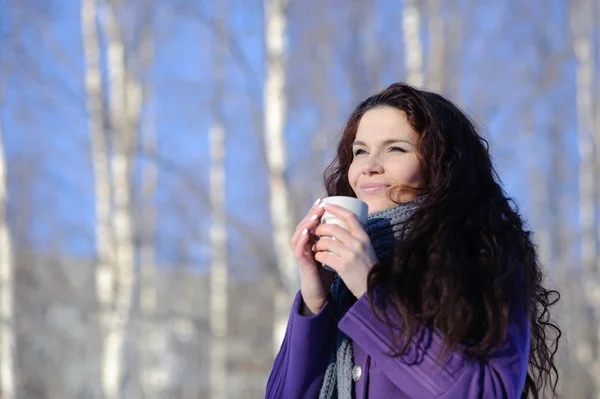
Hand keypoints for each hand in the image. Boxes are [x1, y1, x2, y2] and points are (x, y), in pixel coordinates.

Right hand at [290, 199, 335, 315]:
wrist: (321, 291)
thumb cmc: (328, 272)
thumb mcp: (335, 253)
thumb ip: (339, 242)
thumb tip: (355, 227)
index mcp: (312, 241)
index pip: (312, 222)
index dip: (316, 211)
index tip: (324, 201)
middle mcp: (304, 245)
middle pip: (304, 224)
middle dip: (311, 213)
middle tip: (319, 205)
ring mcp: (301, 253)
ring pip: (298, 234)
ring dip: (306, 224)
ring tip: (314, 217)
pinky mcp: (301, 262)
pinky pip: (298, 249)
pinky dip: (301, 240)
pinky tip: (306, 233)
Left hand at [312, 203, 377, 298]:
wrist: (373, 288)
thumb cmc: (367, 267)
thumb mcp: (367, 248)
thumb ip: (357, 237)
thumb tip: (342, 224)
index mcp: (364, 237)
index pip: (350, 216)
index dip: (336, 209)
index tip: (326, 205)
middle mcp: (358, 243)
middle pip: (333, 228)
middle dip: (320, 228)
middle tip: (314, 231)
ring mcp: (350, 255)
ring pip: (326, 242)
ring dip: (317, 243)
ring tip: (315, 247)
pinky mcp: (342, 266)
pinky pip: (324, 256)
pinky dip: (318, 255)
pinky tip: (318, 257)